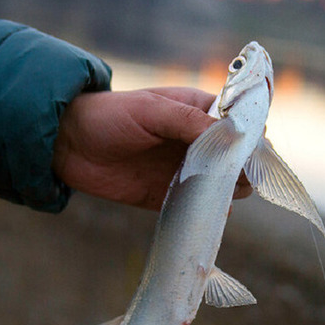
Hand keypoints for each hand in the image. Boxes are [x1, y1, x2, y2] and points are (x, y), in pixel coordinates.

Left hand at [53, 87, 251, 210]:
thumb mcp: (151, 111)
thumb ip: (189, 122)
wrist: (67, 145)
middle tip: (242, 179)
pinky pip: (194, 206)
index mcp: (196, 112)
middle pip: (234, 158)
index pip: (238, 124)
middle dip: (243, 168)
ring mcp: (182, 170)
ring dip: (228, 191)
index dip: (250, 137)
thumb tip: (233, 136)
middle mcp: (195, 142)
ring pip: (219, 184)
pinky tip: (213, 214)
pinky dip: (206, 211)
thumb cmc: (109, 116)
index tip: (257, 153)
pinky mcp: (166, 195)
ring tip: (228, 195)